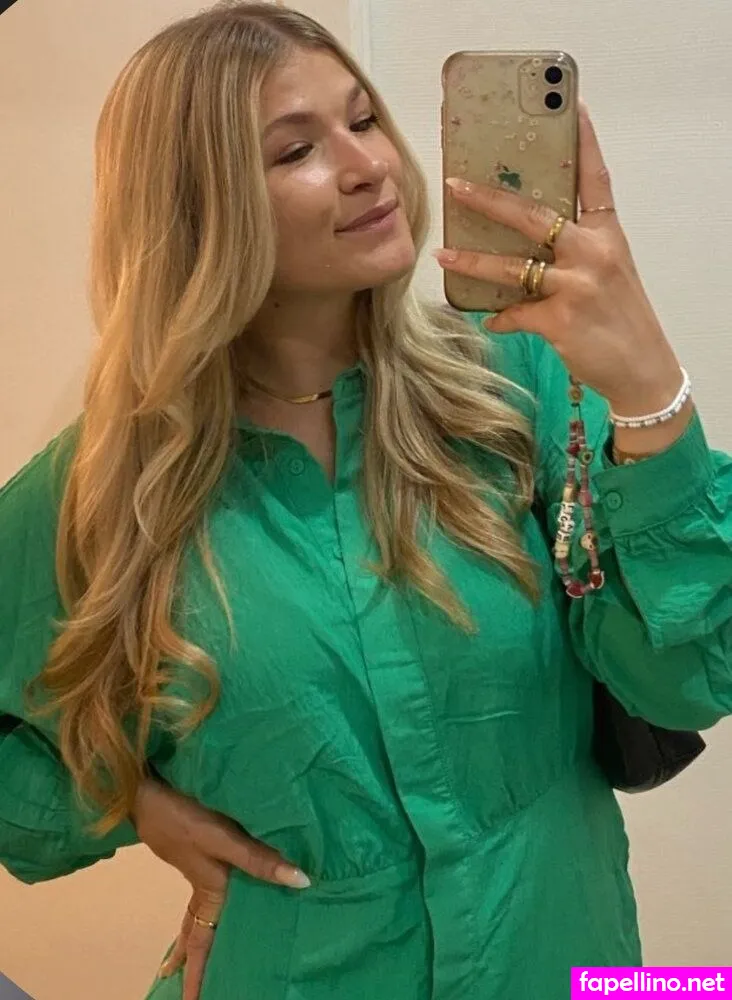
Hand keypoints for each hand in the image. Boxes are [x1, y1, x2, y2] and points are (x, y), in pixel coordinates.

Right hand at [130, 776, 309, 999]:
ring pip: (197, 908)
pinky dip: (201, 901)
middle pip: (196, 929)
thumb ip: (258, 859)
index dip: (199, 972)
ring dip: (195, 931)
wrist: (142, 790)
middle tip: (182, 984)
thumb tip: (301, 881)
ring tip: (186, 953)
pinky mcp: (193, 845)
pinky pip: (200, 886)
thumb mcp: (222, 839)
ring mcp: (195, 863)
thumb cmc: (182, 817)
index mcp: (209, 888)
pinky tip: (210, 882)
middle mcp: (202, 881)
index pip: (202, 941)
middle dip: (193, 959)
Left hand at [433, 99, 684, 419]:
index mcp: (609, 235)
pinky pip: (515, 314)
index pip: (596, 179)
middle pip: (534, 215)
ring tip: (443, 254)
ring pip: (513, 266)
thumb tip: (526, 250)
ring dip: (473, 261)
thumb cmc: (621, 320)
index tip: (571, 106)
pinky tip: (490, 320)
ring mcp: (577, 285)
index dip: (585, 141)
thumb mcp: (609, 274)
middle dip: (489, 199)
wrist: (643, 369)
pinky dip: (500, 318)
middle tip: (455, 184)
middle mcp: (594, 252)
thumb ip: (576, 253)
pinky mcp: (561, 320)